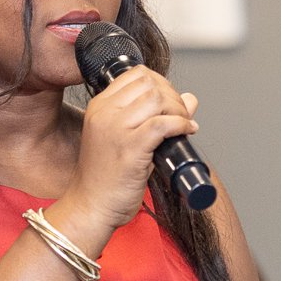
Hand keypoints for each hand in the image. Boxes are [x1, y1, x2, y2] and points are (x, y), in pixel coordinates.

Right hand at [55, 65, 198, 237]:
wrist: (91, 207)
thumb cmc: (106, 178)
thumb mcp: (126, 139)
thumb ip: (154, 116)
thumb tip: (190, 99)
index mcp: (99, 106)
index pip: (136, 74)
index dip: (161, 83)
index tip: (170, 100)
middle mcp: (104, 113)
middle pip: (149, 83)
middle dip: (172, 95)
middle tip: (180, 114)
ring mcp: (115, 129)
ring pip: (157, 99)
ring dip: (178, 109)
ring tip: (183, 124)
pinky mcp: (130, 148)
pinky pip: (163, 124)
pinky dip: (181, 124)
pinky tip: (186, 131)